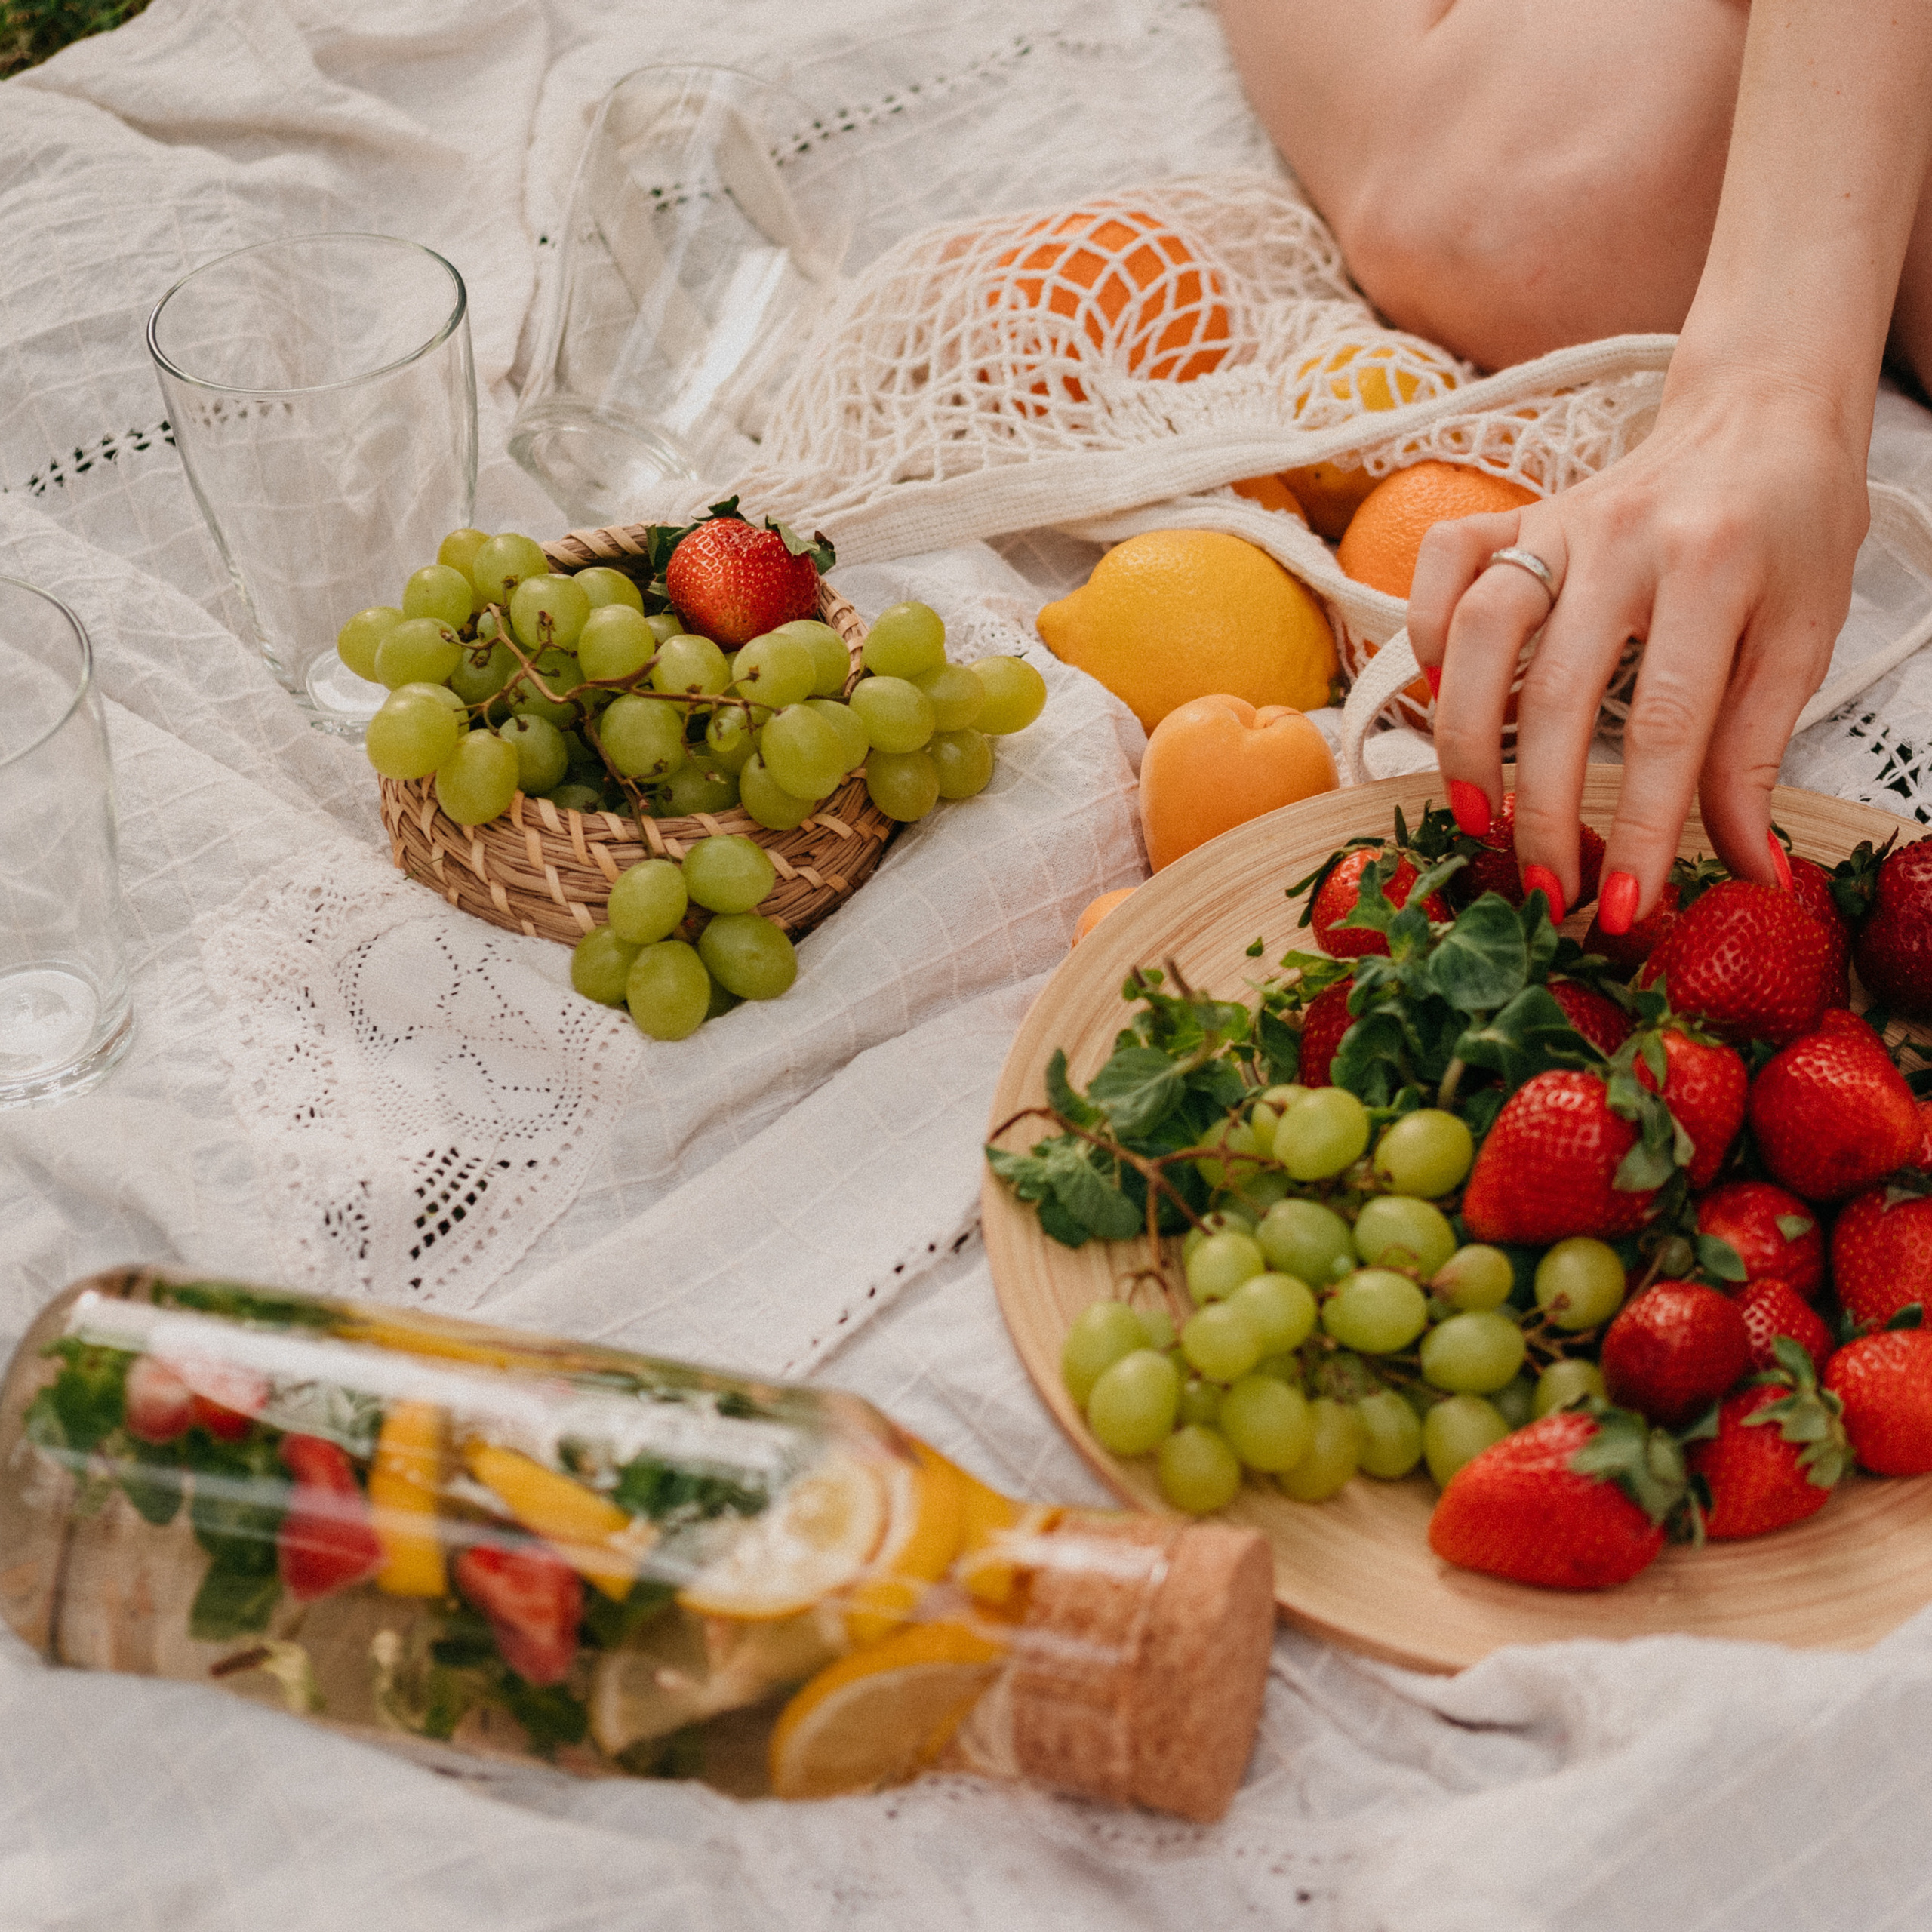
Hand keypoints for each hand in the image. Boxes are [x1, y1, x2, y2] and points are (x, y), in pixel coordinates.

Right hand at [1406, 367, 1868, 926]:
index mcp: (1717, 567)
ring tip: (1473, 812)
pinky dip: (1424, 626)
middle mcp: (1627, 538)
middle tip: (1545, 889)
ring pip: (1478, 628)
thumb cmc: (1793, 530)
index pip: (1665, 722)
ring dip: (1462, 734)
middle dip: (1541, 809)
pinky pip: (1445, 560)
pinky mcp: (1517, 513)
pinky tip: (1438, 689)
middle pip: (1556, 691)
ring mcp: (1560, 521)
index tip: (1620, 907)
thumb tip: (1747, 871)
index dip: (1636, 826)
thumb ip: (1758, 752)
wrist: (1764, 410)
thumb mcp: (1804, 638)